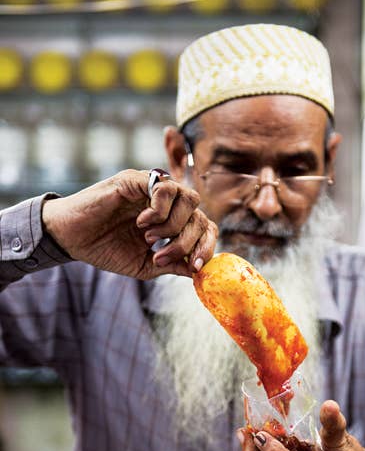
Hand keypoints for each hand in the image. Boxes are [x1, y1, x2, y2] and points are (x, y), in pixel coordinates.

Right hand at [42, 169, 217, 278]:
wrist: (72, 239)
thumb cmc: (105, 249)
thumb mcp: (145, 265)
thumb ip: (173, 264)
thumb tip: (199, 271)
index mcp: (170, 221)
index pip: (203, 226)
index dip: (206, 246)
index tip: (195, 266)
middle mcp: (165, 202)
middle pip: (200, 213)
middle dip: (187, 241)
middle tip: (162, 255)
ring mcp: (151, 189)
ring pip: (188, 197)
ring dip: (173, 224)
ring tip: (149, 237)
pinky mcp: (135, 180)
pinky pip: (164, 186)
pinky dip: (159, 210)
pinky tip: (141, 223)